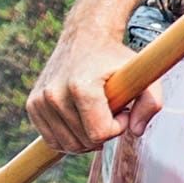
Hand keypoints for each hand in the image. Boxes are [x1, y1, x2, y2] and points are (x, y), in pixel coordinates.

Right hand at [27, 25, 161, 155]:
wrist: (84, 37)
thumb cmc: (114, 58)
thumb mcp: (141, 74)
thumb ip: (150, 103)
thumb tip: (136, 132)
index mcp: (81, 87)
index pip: (100, 133)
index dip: (118, 127)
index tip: (123, 110)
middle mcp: (55, 94)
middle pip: (84, 142)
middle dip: (104, 132)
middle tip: (111, 110)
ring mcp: (40, 101)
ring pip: (68, 145)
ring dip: (87, 137)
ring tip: (97, 113)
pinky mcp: (33, 105)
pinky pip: (53, 140)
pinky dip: (70, 137)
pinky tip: (81, 119)